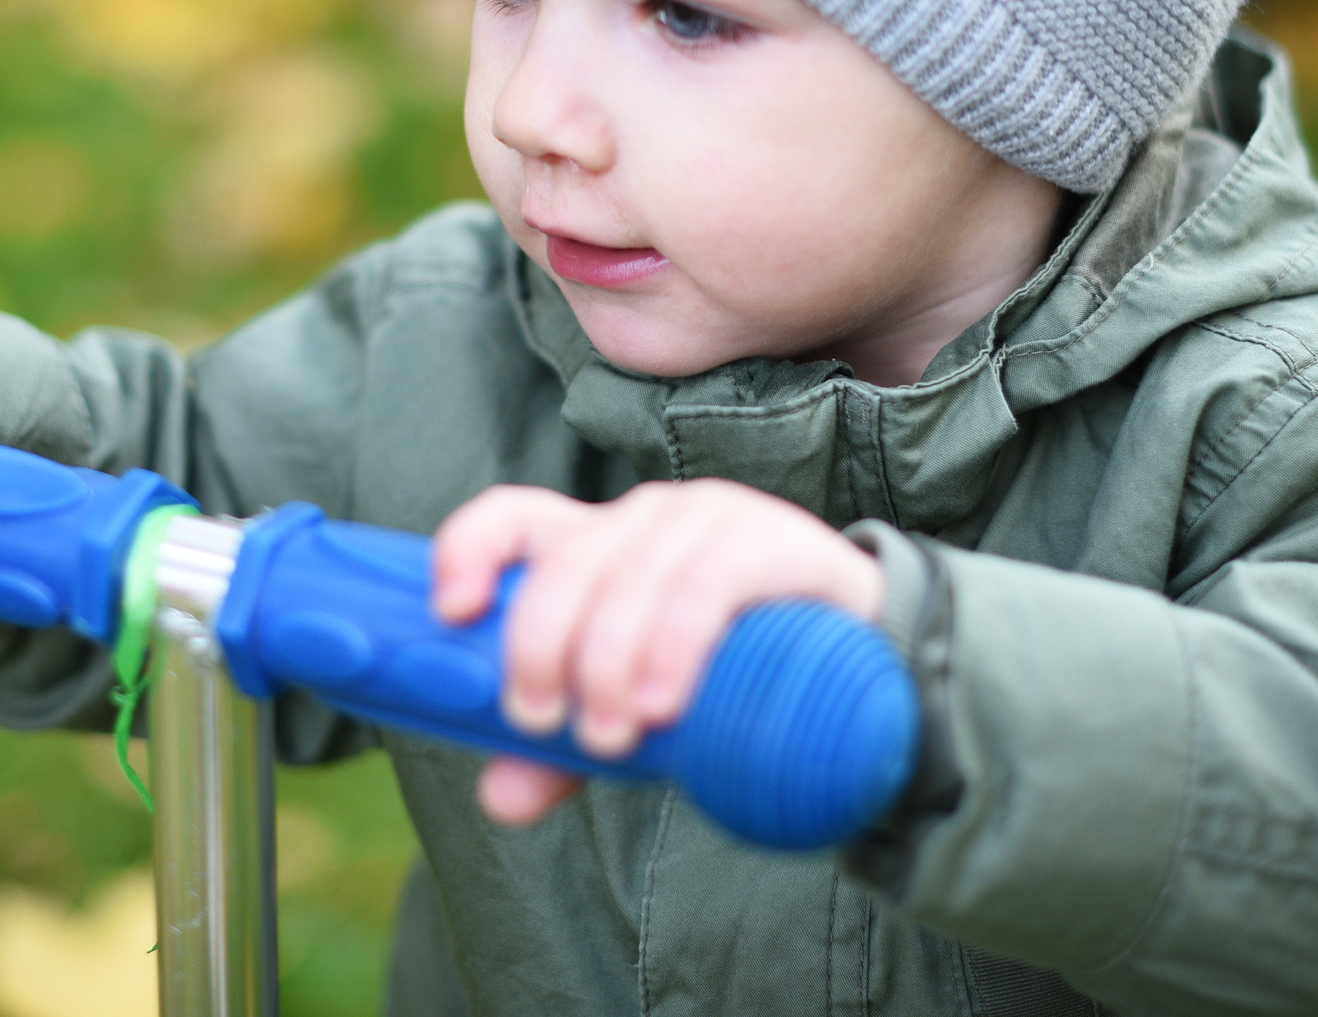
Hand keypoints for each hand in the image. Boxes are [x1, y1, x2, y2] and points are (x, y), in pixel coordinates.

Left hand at [431, 480, 882, 826]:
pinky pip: (710, 580)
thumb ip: (563, 755)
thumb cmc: (727, 682)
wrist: (866, 672)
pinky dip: (674, 642)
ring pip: (632, 571)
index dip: (469, 547)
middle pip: (567, 558)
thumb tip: (499, 800)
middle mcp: (644, 520)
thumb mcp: (633, 720)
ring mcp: (710, 521)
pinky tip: (664, 701)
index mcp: (595, 548)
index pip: (514, 517)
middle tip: (541, 721)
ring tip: (609, 736)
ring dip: (606, 657)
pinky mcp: (775, 542)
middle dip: (539, 641)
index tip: (451, 612)